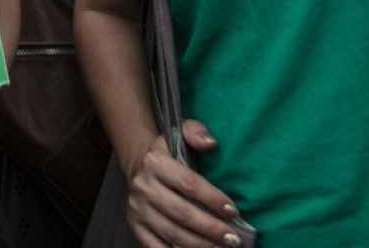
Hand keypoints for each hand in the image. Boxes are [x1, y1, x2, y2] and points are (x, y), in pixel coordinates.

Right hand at [126, 120, 246, 247]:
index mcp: (155, 162)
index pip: (188, 184)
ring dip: (199, 245)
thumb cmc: (167, 152)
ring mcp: (137, 209)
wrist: (137, 165)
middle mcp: (144, 186)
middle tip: (233, 238)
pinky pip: (154, 246)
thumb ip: (195, 132)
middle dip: (210, 228)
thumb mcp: (179, 132)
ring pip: (171, 232)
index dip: (212, 198)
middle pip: (181, 213)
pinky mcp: (135, 226)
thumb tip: (211, 143)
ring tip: (220, 247)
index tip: (233, 210)